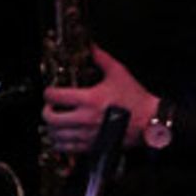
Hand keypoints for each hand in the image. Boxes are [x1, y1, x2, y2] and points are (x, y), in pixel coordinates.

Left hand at [42, 43, 158, 153]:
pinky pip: (67, 149)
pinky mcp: (92, 146)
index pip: (55, 97)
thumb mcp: (119, 73)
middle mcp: (84, 119)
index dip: (48, 92)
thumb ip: (103, 59)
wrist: (149, 121)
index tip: (50, 92)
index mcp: (89, 99)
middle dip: (46, 111)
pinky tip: (63, 136)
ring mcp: (87, 135)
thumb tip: (93, 47)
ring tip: (56, 122)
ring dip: (52, 128)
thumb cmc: (135, 99)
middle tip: (50, 107)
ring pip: (56, 136)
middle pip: (50, 119)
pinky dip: (60, 143)